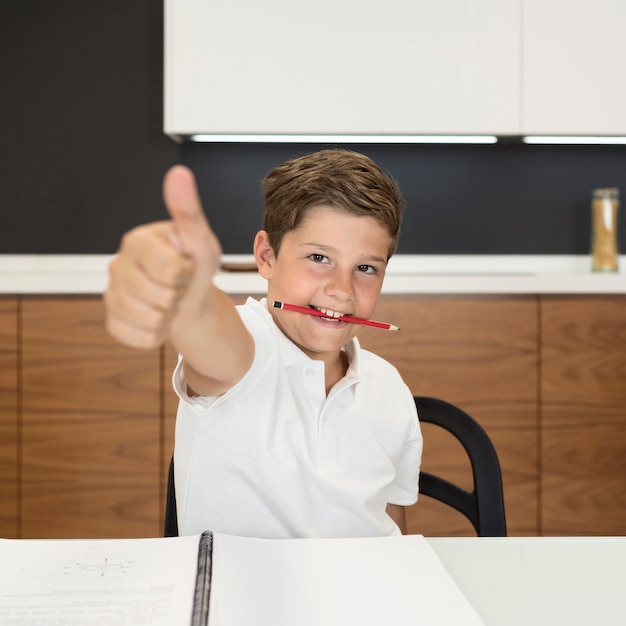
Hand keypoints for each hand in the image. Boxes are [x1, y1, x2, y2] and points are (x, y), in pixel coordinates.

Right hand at [104, 165, 221, 348]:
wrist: (191, 298)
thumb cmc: (195, 265)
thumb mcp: (200, 240)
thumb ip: (188, 211)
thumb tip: (178, 174)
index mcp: (136, 241)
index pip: (169, 268)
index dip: (186, 274)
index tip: (186, 267)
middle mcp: (117, 265)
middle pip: (159, 296)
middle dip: (178, 295)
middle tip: (179, 287)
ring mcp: (112, 294)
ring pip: (148, 319)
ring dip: (169, 316)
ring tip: (170, 302)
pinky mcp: (113, 321)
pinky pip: (139, 337)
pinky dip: (156, 334)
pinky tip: (158, 318)